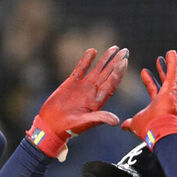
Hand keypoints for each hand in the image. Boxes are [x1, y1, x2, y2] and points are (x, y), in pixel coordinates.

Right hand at [27, 46, 128, 160]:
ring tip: (114, 48)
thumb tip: (116, 122)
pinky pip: (80, 69)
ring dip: (105, 60)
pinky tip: (92, 51)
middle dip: (116, 63)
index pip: (111, 84)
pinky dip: (86, 61)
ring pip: (96, 70)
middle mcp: (93, 93)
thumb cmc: (68, 128)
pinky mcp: (70, 83)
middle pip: (107, 75)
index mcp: (98, 102)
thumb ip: (100, 119)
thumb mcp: (85, 124)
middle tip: (125, 51)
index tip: (124, 61)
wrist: (51, 126)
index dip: (118, 73)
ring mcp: (82, 87)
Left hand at [121, 49, 176, 148]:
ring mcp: (170, 94)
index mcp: (157, 105)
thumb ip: (130, 123)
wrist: (158, 132)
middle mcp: (165, 99)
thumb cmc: (148, 130)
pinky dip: (173, 63)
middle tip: (159, 60)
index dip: (149, 81)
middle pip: (164, 81)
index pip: (152, 89)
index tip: (144, 72)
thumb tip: (123, 126)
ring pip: (172, 76)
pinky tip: (171, 52)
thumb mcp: (135, 123)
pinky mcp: (171, 89)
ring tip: (170, 54)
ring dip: (170, 65)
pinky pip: (173, 73)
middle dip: (161, 71)